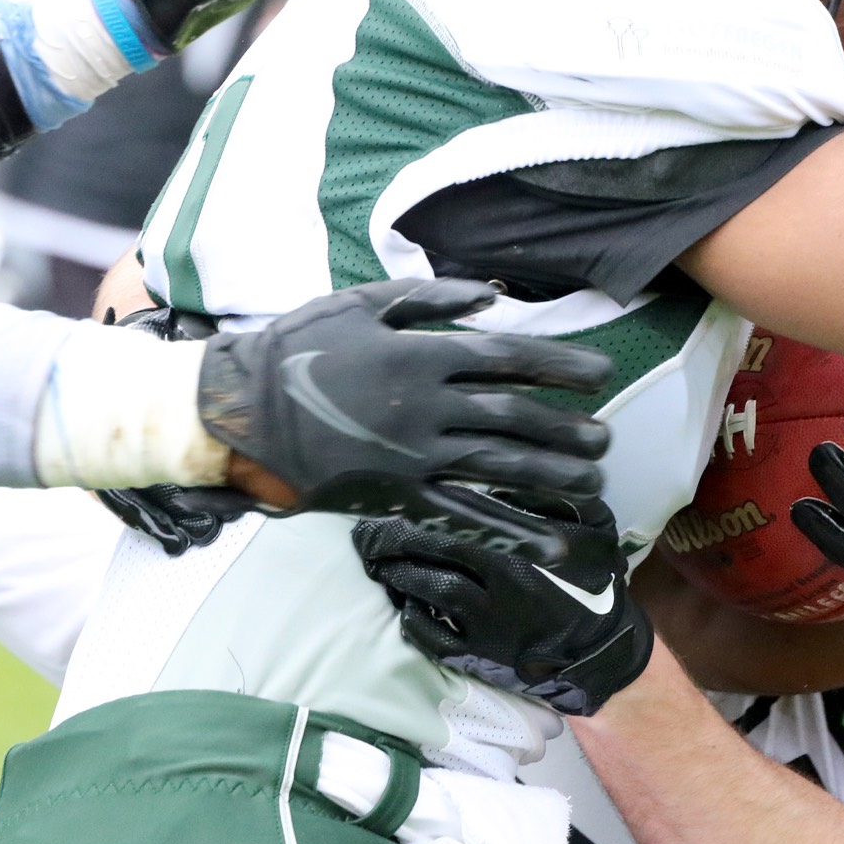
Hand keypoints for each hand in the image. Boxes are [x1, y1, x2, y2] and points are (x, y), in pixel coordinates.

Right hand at [198, 278, 613, 561]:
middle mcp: (427, 408)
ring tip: (594, 479)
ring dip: (552, 475)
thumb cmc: (299, 349)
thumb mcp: (359, 305)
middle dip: (565, 428)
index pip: (507, 358)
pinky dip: (510, 531)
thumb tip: (491, 300)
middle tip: (605, 437)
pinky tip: (551, 543)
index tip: (601, 374)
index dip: (559, 366)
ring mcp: (415, 456)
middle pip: (514, 417)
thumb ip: (428, 300)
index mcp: (420, 356)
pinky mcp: (399, 494)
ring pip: (499, 466)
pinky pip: (464, 517)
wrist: (238, 411)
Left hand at [354, 499, 651, 715]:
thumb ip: (555, 498)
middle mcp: (502, 583)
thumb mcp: (594, 526)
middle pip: (434, 551)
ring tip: (376, 563)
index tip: (393, 492)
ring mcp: (488, 623)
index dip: (421, 502)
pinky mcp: (479, 657)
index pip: (463, 515)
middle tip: (366, 530)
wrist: (602, 648)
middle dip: (394, 538)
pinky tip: (401, 604)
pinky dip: (411, 620)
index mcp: (527, 546)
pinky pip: (433, 638)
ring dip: (396, 575)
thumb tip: (505, 477)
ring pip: (427, 592)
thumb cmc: (594, 579)